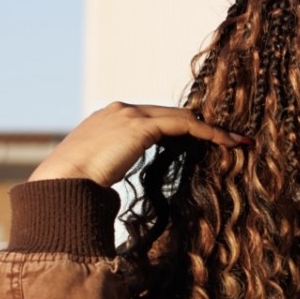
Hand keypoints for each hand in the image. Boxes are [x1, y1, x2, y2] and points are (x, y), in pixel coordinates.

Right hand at [28, 102, 247, 187]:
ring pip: (183, 116)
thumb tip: (114, 188)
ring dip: (213, 129)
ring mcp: (130, 114)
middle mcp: (121, 110)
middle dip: (202, 125)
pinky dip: (210, 133)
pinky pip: (186, 125)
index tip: (203, 139)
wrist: (60, 183)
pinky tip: (229, 144)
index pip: (154, 118)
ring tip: (238, 141)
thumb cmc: (74, 188)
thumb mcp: (97, 172)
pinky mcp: (140, 126)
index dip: (181, 127)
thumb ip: (112, 169)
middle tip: (230, 138)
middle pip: (172, 113)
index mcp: (110, 118)